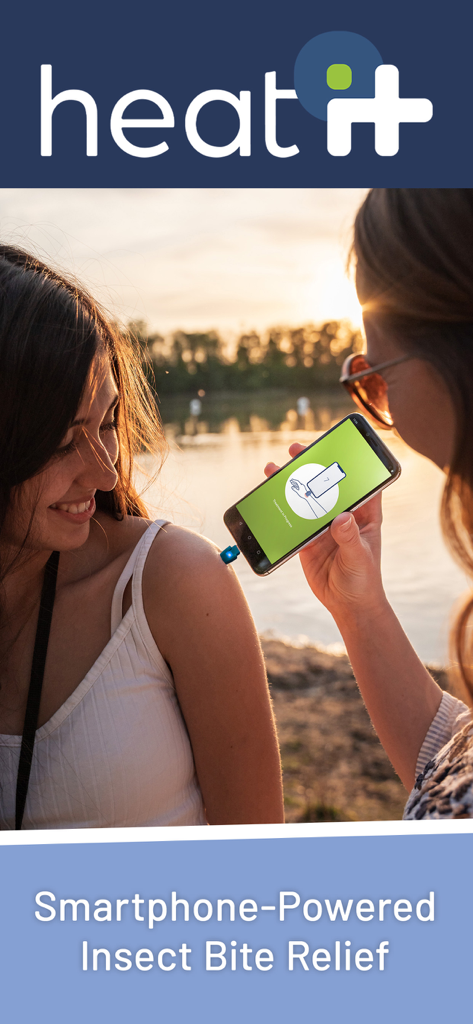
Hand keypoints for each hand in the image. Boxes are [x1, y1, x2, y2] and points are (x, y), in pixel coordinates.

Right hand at [264, 443, 385, 619]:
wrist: (348, 605)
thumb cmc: (364, 580)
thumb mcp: (360, 557)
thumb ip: (350, 538)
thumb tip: (341, 518)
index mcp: (365, 514)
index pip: (360, 481)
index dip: (350, 461)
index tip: (336, 446)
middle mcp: (344, 515)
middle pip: (327, 484)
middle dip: (313, 465)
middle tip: (298, 450)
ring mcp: (324, 526)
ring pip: (307, 498)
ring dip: (292, 483)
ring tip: (274, 469)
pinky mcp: (307, 539)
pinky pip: (293, 519)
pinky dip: (281, 507)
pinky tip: (268, 497)